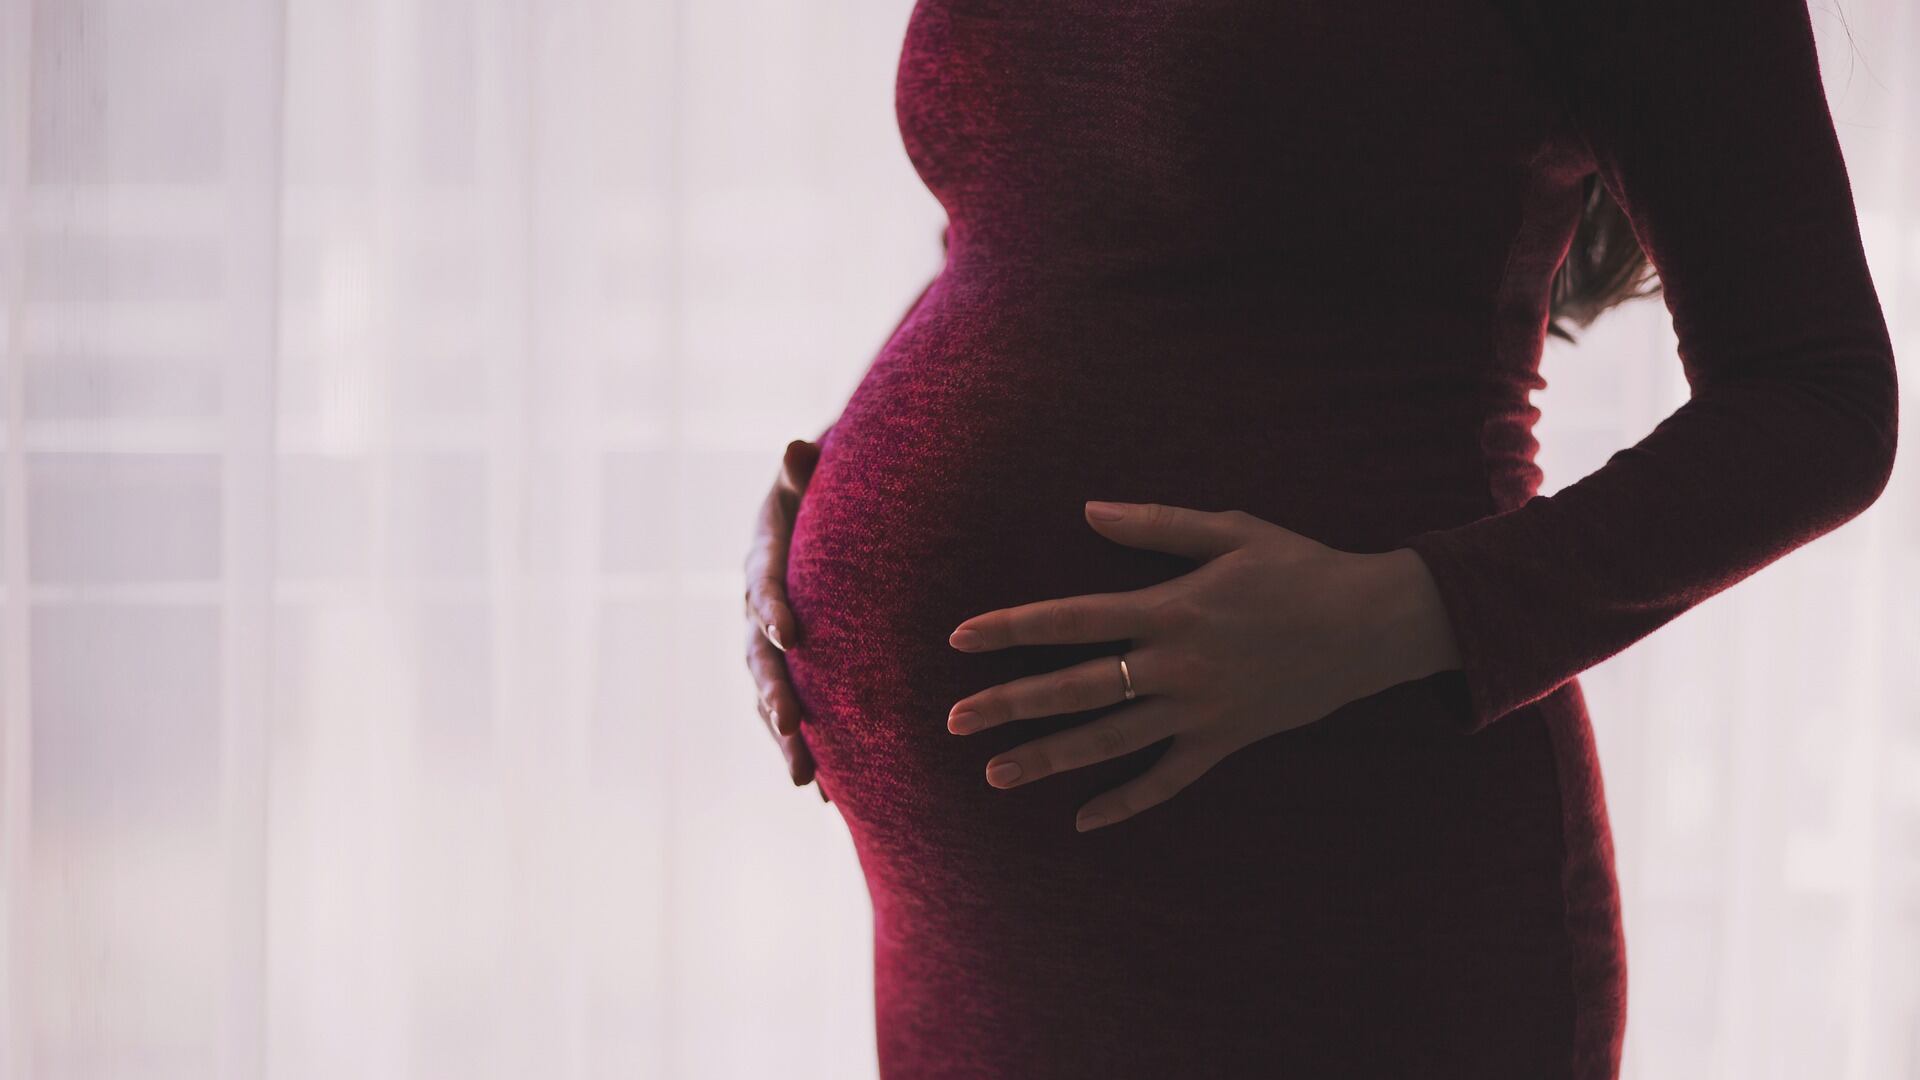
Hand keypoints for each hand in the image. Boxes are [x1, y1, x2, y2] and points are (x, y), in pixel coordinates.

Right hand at [743, 438, 829, 800]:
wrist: (825, 517)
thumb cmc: (823, 491)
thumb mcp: (814, 474)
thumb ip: (805, 470)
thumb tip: (796, 446)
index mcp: (762, 561)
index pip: (762, 585)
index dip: (771, 607)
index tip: (788, 633)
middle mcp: (757, 611)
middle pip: (759, 658)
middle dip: (775, 694)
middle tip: (792, 726)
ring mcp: (770, 647)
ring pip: (770, 698)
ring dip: (786, 739)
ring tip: (806, 779)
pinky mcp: (792, 672)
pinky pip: (795, 716)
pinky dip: (810, 751)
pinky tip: (829, 796)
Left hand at [945, 501, 1459, 831]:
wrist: (1374, 624)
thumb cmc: (1300, 567)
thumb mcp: (1230, 529)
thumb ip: (1155, 525)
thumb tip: (1087, 510)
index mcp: (1169, 608)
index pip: (1070, 619)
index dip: (1012, 628)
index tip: (960, 638)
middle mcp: (1175, 665)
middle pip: (1075, 690)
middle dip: (1010, 704)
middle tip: (954, 720)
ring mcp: (1200, 710)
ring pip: (1110, 742)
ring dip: (1050, 759)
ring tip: (996, 772)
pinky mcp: (1226, 740)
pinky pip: (1168, 780)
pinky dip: (1127, 802)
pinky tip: (1084, 820)